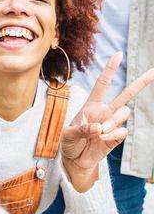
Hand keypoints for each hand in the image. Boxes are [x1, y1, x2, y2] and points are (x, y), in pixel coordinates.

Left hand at [61, 52, 153, 188]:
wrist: (75, 159)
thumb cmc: (69, 142)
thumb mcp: (69, 134)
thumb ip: (82, 130)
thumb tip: (98, 128)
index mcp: (91, 105)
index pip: (102, 84)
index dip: (110, 69)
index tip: (118, 54)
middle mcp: (104, 111)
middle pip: (125, 94)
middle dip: (140, 83)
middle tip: (153, 71)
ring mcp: (112, 123)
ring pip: (123, 114)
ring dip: (111, 123)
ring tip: (98, 133)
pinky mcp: (117, 136)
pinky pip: (122, 131)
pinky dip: (112, 136)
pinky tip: (102, 140)